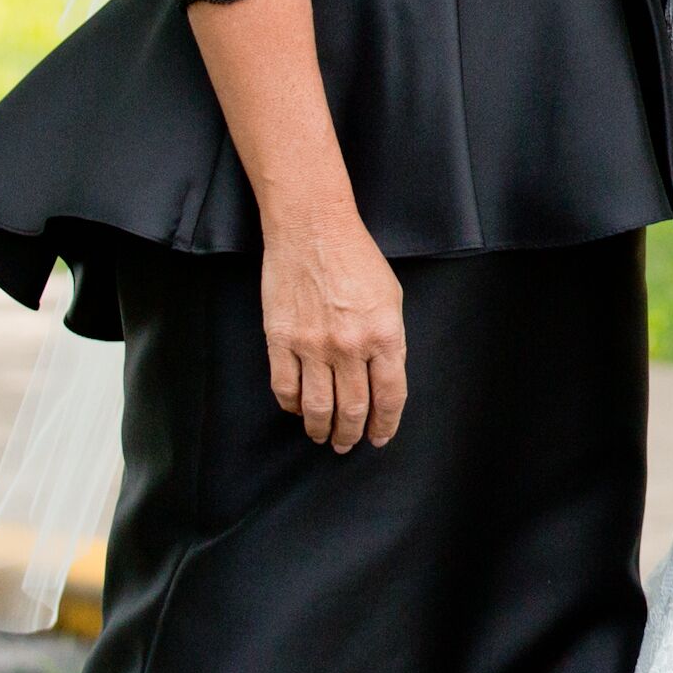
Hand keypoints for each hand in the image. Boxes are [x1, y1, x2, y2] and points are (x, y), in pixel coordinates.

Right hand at [258, 203, 407, 451]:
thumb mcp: (391, 298)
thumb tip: (384, 379)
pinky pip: (285, 388)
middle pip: (353, 409)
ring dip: (321, 429)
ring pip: (317, 408)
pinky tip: (298, 409)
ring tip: (323, 436)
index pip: (390, 396)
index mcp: (384, 334)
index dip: (386, 423)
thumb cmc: (356, 258)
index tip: (380, 436)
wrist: (313, 229)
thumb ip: (390, 340)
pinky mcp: (281, 339)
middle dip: (352, 434)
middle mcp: (350, 345)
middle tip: (349, 443)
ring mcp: (313, 345)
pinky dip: (292, 407)